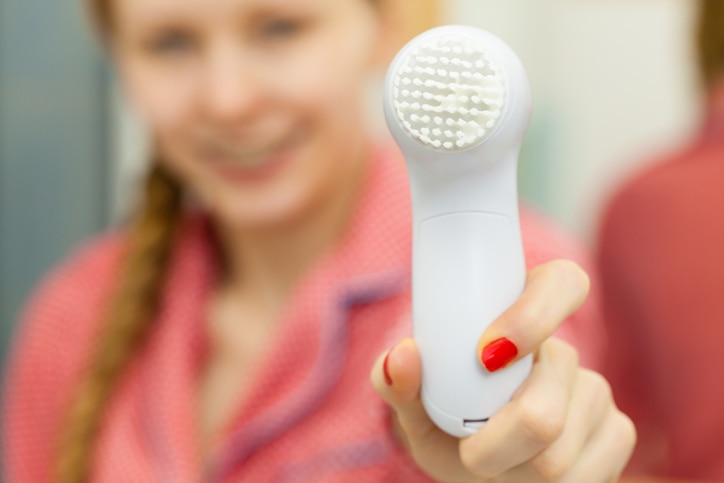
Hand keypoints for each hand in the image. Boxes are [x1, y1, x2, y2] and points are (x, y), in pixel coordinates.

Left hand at [371, 260, 635, 481]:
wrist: (477, 463)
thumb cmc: (445, 424)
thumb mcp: (414, 406)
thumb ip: (396, 381)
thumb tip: (403, 356)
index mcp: (517, 317)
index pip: (560, 284)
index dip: (533, 316)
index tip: (486, 356)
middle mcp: (562, 350)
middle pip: (544, 407)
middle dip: (494, 447)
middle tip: (469, 451)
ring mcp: (596, 390)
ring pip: (558, 452)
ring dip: (514, 472)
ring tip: (497, 461)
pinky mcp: (617, 431)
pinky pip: (587, 475)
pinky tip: (529, 474)